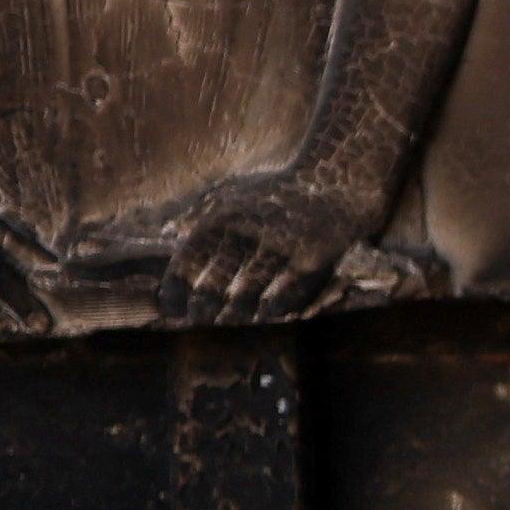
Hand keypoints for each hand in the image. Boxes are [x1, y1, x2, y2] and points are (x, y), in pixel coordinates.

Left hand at [157, 159, 390, 319]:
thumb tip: (176, 260)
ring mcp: (280, 249)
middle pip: (211, 290)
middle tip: (200, 325)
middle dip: (201, 314)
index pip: (186, 267)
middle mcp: (247, 233)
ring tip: (228, 324)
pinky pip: (281, 302)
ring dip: (233, 319)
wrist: (335, 184)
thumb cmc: (274, 199)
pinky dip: (268, 313)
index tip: (174, 311)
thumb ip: (200, 226)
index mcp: (221, 219)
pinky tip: (264, 314)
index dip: (175, 295)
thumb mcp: (230, 200)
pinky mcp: (310, 262)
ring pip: (244, 302)